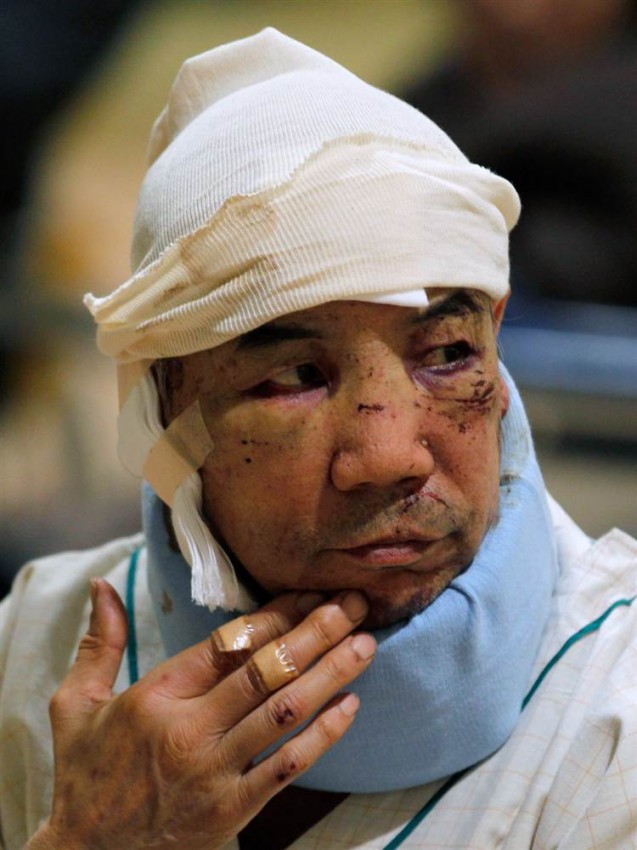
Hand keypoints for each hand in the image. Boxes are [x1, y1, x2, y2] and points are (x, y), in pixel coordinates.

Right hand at [30, 579, 374, 849]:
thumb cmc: (85, 775)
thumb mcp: (75, 704)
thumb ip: (99, 642)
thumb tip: (101, 584)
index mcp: (157, 696)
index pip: (230, 643)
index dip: (277, 613)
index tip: (311, 592)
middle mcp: (189, 730)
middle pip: (267, 670)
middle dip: (317, 631)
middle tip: (354, 603)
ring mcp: (214, 772)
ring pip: (284, 712)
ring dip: (330, 674)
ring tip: (365, 644)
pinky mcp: (232, 810)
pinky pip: (287, 767)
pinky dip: (323, 736)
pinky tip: (350, 707)